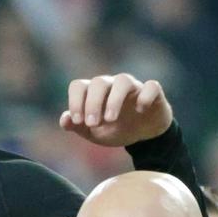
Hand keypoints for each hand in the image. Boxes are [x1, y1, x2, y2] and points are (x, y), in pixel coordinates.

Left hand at [59, 74, 173, 147]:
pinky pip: (151, 86)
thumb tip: (64, 120)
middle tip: (93, 124)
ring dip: (114, 99)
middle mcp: (112, 85)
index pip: (78, 86)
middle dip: (93, 103)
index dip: (75, 102)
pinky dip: (145, 96)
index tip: (78, 121)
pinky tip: (140, 110)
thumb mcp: (94, 133)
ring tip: (111, 119)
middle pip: (99, 82)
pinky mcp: (153, 93)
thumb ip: (77, 126)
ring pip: (123, 81)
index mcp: (95, 93)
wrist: (144, 136)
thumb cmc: (116, 129)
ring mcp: (134, 87)